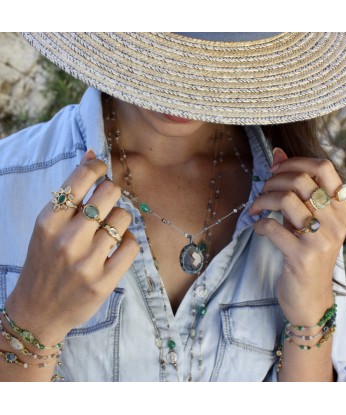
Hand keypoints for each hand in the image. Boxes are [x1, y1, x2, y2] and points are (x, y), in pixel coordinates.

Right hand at [5, 149, 138, 344]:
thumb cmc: (43, 262)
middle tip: (106, 204)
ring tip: (109, 230)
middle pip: (110, 193)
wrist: (37, 310)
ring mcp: (86, 262)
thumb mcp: (47, 226)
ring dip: (121, 220)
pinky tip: (118, 246)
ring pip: (124, 218)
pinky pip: (132, 245)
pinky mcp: (103, 281)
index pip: (81, 178)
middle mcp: (67, 239)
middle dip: (112, 193)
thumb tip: (91, 154)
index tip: (102, 170)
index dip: (97, 167)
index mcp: (48, 221)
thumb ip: (70, 193)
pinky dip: (129, 241)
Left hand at [249, 148, 345, 324]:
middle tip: (262, 192)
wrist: (310, 297)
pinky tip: (259, 228)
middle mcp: (336, 221)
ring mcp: (321, 239)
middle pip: (301, 180)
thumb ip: (294, 188)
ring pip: (286, 199)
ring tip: (255, 208)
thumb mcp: (305, 219)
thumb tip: (278, 152)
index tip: (275, 169)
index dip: (295, 161)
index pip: (324, 168)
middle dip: (272, 181)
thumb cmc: (306, 253)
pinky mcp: (302, 256)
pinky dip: (259, 224)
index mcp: (341, 208)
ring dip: (263, 200)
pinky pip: (272, 227)